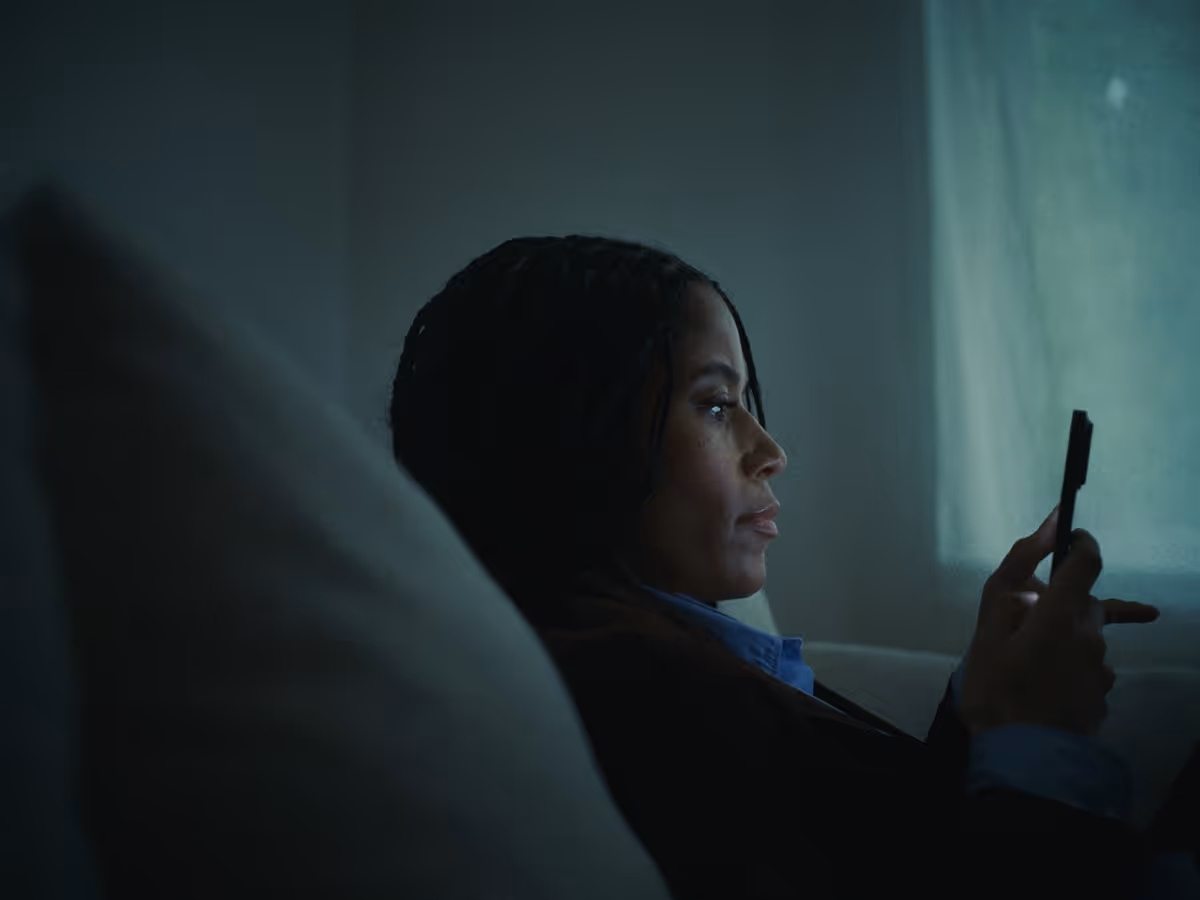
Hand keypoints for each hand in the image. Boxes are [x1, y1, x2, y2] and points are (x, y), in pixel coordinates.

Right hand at [960, 506, 1160, 737]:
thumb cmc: (997, 692)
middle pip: (1085, 601)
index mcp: (1061, 615)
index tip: (1068, 536)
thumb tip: (1047, 528)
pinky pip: (1088, 667)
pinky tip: (1046, 683)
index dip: (1080, 542)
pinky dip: (1070, 665)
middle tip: (1022, 617)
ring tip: (1028, 659)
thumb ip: (1015, 573)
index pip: (1086, 561)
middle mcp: (1090, 636)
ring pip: (1086, 635)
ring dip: (1064, 635)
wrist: (1025, 760)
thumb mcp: (988, 629)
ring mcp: (1100, 669)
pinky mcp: (1101, 695)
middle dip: (1060, 598)